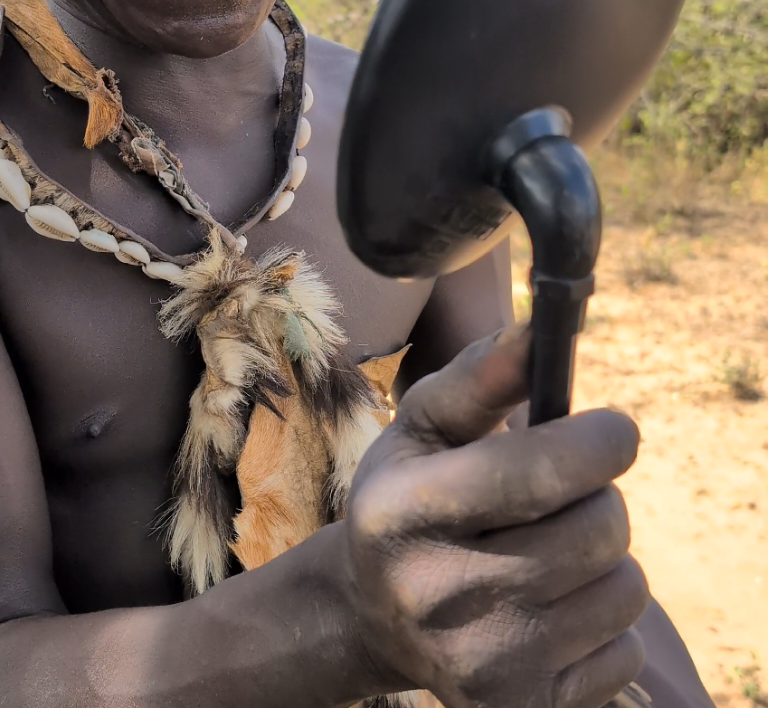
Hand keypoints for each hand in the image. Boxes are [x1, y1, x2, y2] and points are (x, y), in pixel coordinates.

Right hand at [345, 324, 648, 707]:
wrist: (372, 616)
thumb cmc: (408, 498)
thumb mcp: (423, 427)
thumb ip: (479, 374)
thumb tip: (537, 333)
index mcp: (402, 510)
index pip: (540, 469)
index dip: (602, 439)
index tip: (614, 429)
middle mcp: (436, 594)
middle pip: (599, 529)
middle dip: (600, 496)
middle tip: (565, 494)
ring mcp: (481, 664)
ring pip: (624, 590)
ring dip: (605, 559)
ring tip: (554, 550)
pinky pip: (622, 651)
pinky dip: (602, 622)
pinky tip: (550, 609)